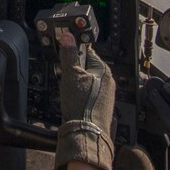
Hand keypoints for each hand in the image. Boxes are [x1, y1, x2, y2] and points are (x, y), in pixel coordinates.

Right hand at [55, 31, 115, 169]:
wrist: (86, 133)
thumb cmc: (81, 105)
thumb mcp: (70, 75)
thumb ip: (68, 54)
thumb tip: (68, 36)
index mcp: (103, 70)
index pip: (86, 51)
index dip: (72, 51)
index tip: (63, 53)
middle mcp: (108, 81)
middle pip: (85, 66)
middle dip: (71, 68)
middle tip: (62, 74)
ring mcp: (105, 94)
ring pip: (85, 80)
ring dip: (73, 81)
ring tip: (65, 88)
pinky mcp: (100, 105)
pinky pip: (87, 92)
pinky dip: (77, 92)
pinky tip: (71, 98)